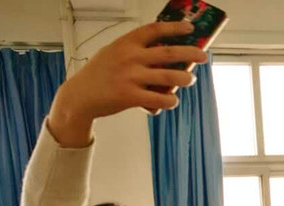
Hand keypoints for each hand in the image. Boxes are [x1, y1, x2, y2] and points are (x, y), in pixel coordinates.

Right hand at [49, 22, 206, 146]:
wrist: (80, 96)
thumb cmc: (100, 74)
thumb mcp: (114, 53)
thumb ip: (135, 51)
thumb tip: (165, 55)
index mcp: (126, 43)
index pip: (155, 29)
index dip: (175, 27)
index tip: (190, 28)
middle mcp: (130, 58)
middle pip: (169, 53)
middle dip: (190, 53)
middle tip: (203, 56)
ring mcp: (131, 77)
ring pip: (170, 77)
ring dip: (185, 79)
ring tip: (189, 79)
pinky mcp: (131, 97)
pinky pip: (161, 99)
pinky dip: (170, 101)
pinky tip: (171, 101)